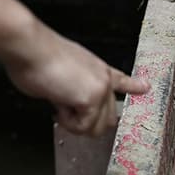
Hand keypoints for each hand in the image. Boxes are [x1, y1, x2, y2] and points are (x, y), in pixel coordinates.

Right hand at [3, 18, 150, 135]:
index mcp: (97, 69)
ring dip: (76, 124)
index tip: (145, 87)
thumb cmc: (36, 57)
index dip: (134, 85)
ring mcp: (101, 89)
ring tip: (59, 106)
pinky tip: (58, 106)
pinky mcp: (92, 99)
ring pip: (98, 127)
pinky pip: (83, 127)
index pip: (121, 80)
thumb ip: (71, 89)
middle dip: (85, 121)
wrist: (29, 47)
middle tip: (63, 109)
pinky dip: (68, 123)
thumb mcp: (61, 74)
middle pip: (108, 117)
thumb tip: (66, 101)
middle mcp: (103, 78)